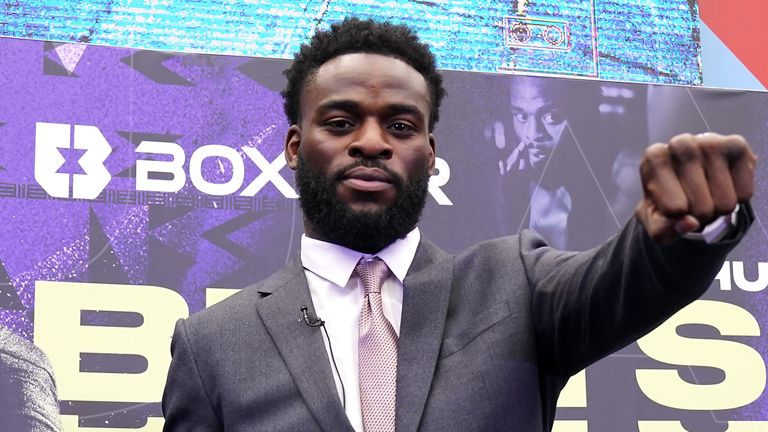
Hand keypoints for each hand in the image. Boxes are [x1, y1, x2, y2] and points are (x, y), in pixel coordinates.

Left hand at [635, 133, 755, 243]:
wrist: (688, 179)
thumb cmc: (668, 198)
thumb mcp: (656, 221)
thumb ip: (664, 230)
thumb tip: (690, 224)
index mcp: (654, 157)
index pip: (674, 208)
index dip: (677, 217)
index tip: (671, 206)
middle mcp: (680, 143)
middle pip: (701, 207)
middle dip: (699, 217)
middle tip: (693, 204)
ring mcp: (710, 142)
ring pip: (725, 203)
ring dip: (718, 210)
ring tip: (707, 195)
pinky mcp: (736, 146)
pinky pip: (744, 194)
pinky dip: (736, 200)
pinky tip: (723, 186)